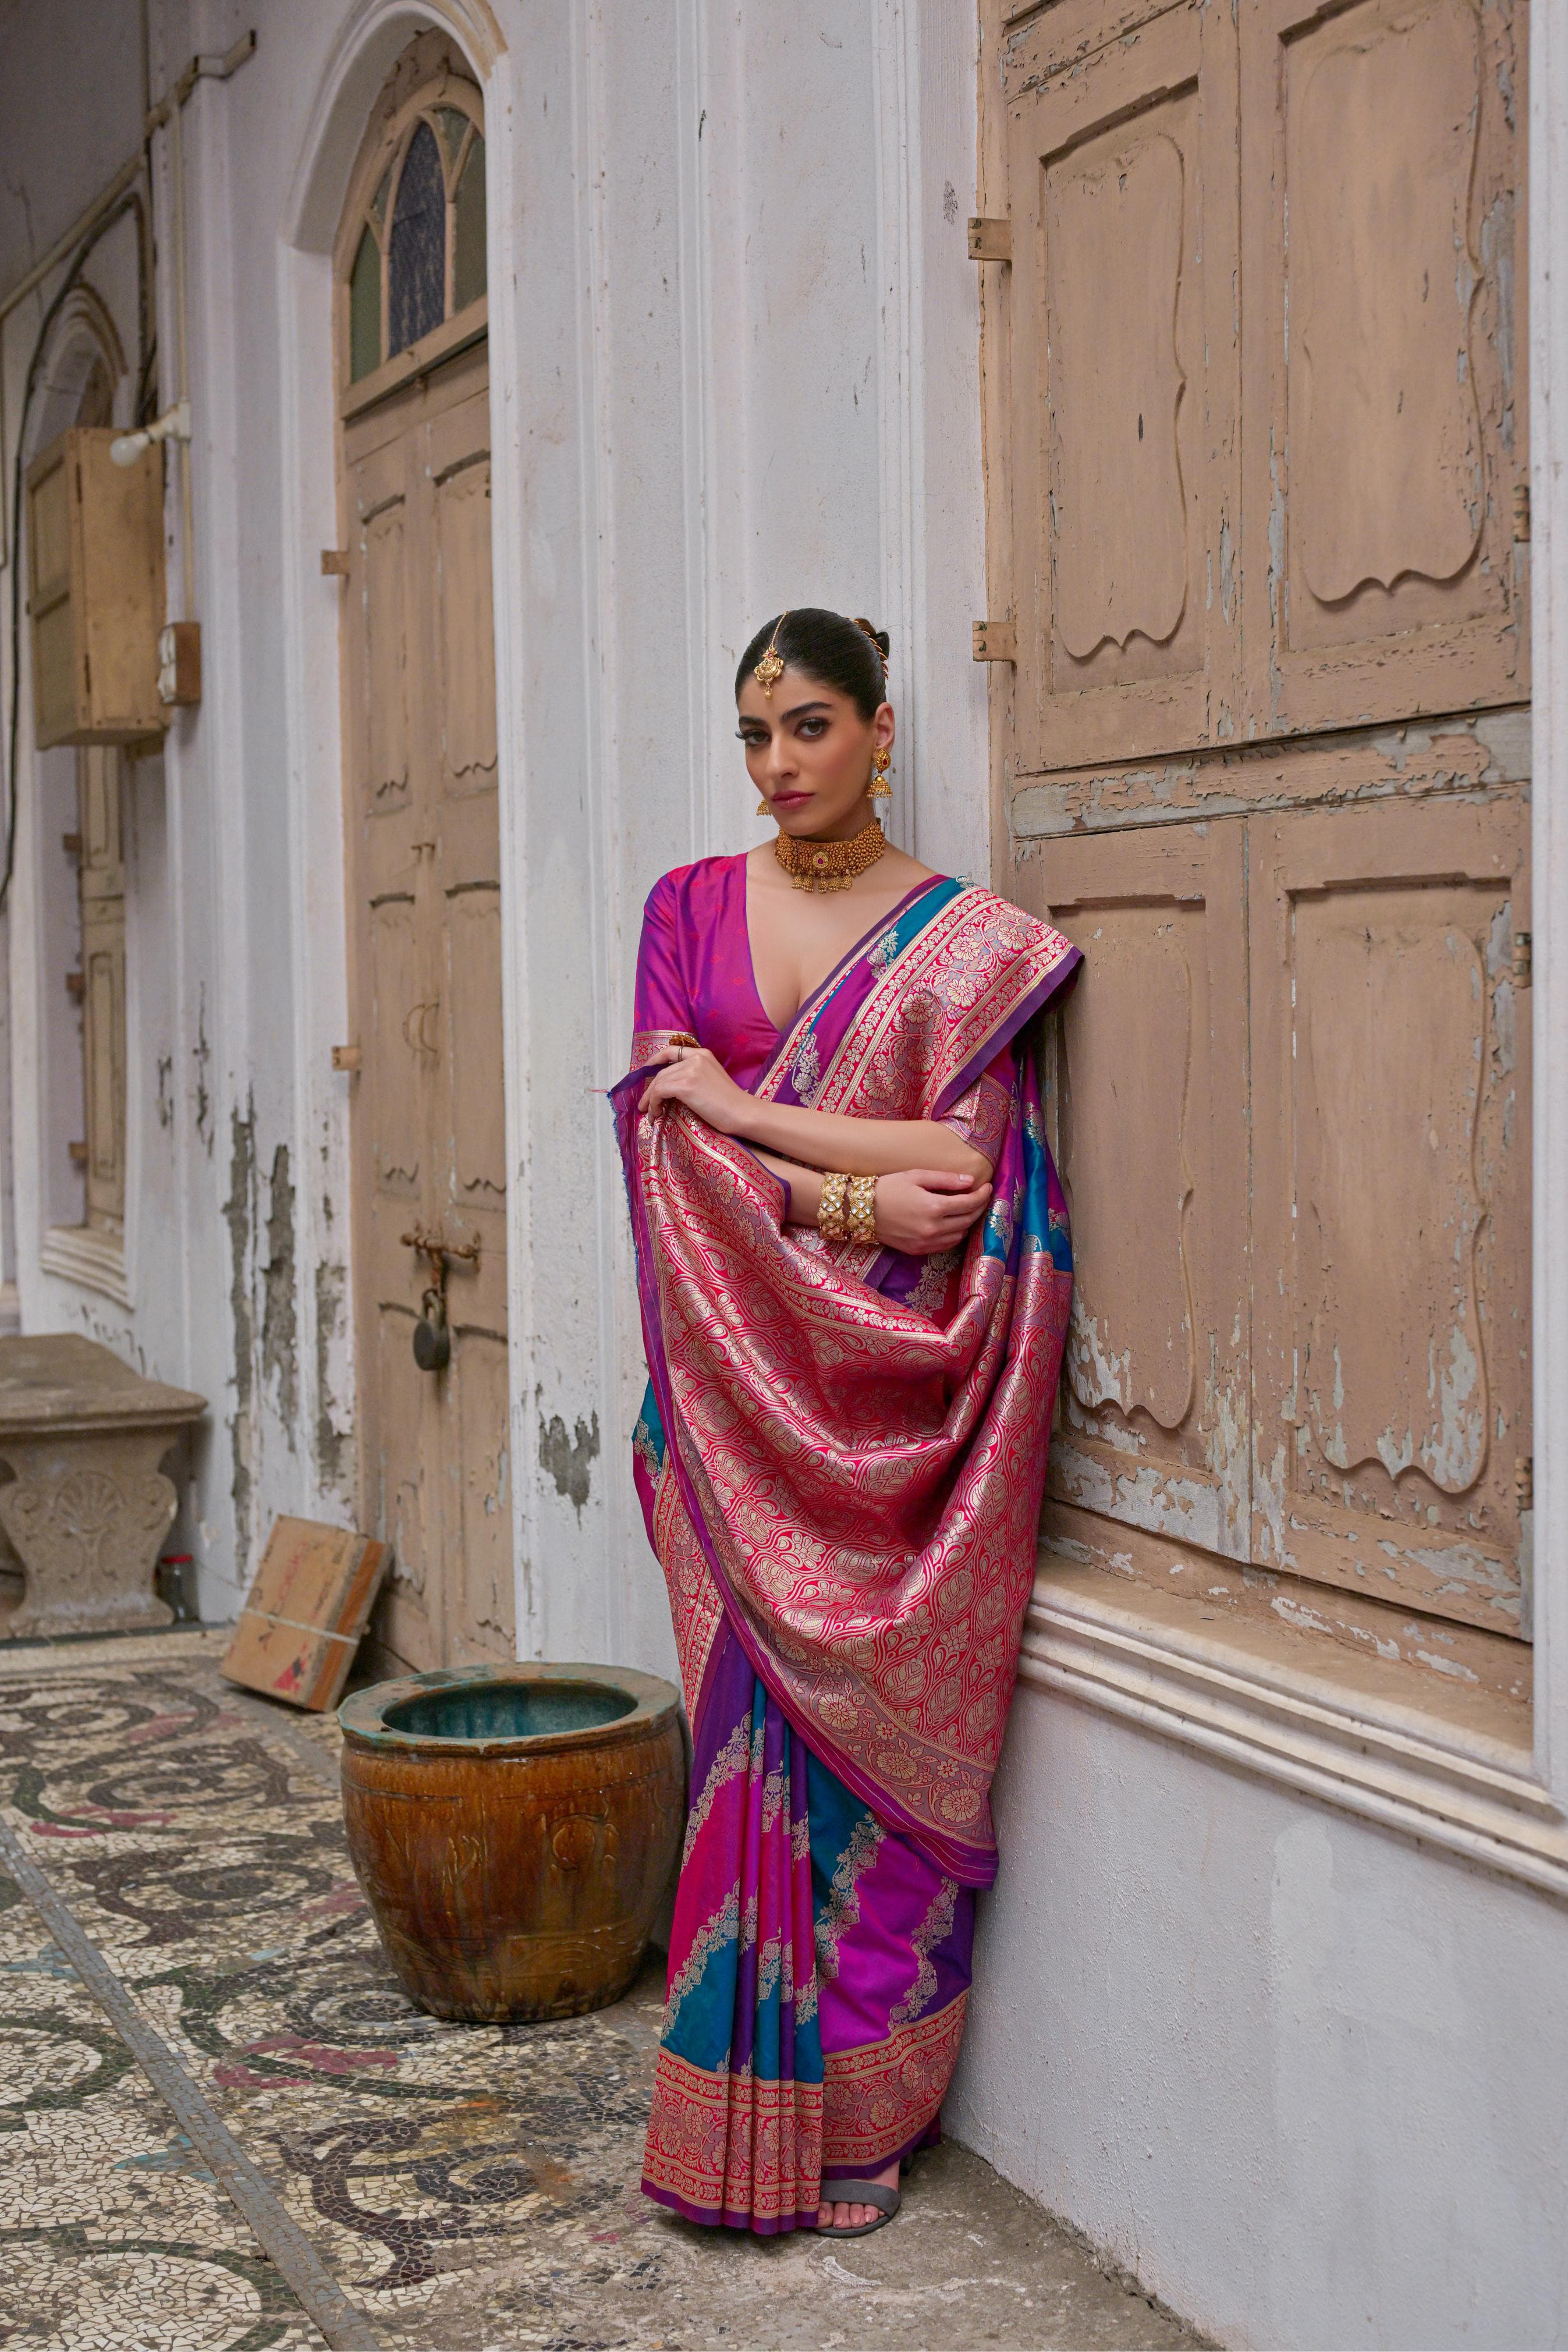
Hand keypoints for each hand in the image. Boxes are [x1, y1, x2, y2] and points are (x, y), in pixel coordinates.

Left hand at [641, 1043, 750, 1134]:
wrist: (741, 1112)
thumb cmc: (730, 1103)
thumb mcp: (712, 1080)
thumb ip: (695, 1075)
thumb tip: (672, 1088)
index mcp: (703, 1054)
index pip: (673, 1050)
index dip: (656, 1059)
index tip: (647, 1070)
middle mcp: (695, 1058)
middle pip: (662, 1071)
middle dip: (650, 1088)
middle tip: (645, 1104)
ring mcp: (690, 1071)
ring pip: (659, 1082)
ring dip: (650, 1099)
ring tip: (650, 1113)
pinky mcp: (686, 1085)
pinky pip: (660, 1092)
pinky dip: (654, 1103)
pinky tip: (657, 1114)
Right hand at [873, 1168, 991, 1253]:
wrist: (860, 1210)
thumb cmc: (888, 1188)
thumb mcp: (916, 1176)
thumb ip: (946, 1179)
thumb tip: (970, 1181)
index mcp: (934, 1207)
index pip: (969, 1203)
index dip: (982, 1195)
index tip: (988, 1186)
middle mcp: (933, 1229)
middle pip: (968, 1220)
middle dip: (978, 1207)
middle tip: (980, 1196)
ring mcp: (926, 1242)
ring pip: (959, 1235)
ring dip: (967, 1222)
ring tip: (966, 1209)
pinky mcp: (918, 1250)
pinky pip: (946, 1245)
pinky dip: (954, 1235)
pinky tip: (952, 1224)